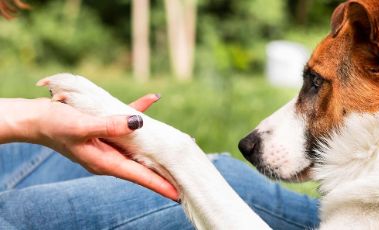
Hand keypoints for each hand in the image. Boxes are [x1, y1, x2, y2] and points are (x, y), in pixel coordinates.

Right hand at [31, 94, 178, 200]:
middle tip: (185, 174)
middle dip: (162, 170)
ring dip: (156, 143)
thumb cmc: (54, 125)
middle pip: (142, 165)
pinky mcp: (104, 129)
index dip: (159, 184)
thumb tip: (139, 123)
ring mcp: (107, 144)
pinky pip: (125, 121)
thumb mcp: (81, 126)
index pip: (139, 176)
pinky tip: (151, 99)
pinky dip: (138, 112)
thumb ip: (110, 125)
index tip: (177, 193)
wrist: (34, 118)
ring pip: (138, 145)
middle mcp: (109, 156)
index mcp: (104, 162)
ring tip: (177, 144)